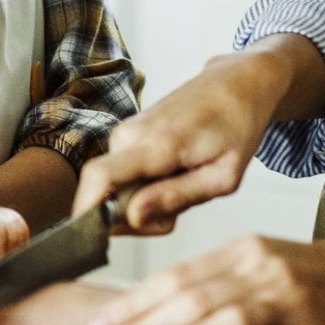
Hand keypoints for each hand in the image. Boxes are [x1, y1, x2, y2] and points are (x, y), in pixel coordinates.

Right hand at [72, 49, 291, 234]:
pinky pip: (121, 175)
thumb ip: (176, 197)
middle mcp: (129, 134)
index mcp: (157, 144)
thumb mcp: (223, 176)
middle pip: (106, 196)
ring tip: (184, 183)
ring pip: (115, 188)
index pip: (99, 177)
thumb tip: (132, 217)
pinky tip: (174, 173)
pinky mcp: (125, 133)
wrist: (236, 83)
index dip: (86, 213)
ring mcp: (124, 131)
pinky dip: (145, 185)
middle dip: (136, 217)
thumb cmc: (237, 128)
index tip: (97, 241)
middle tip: (179, 211)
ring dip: (144, 201)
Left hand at [86, 234, 324, 324]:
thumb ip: (212, 275)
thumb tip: (157, 304)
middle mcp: (259, 270)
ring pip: (223, 322)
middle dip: (144, 323)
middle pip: (192, 298)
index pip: (176, 275)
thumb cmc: (304, 268)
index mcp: (240, 249)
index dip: (135, 300)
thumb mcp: (256, 255)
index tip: (102, 320)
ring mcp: (285, 301)